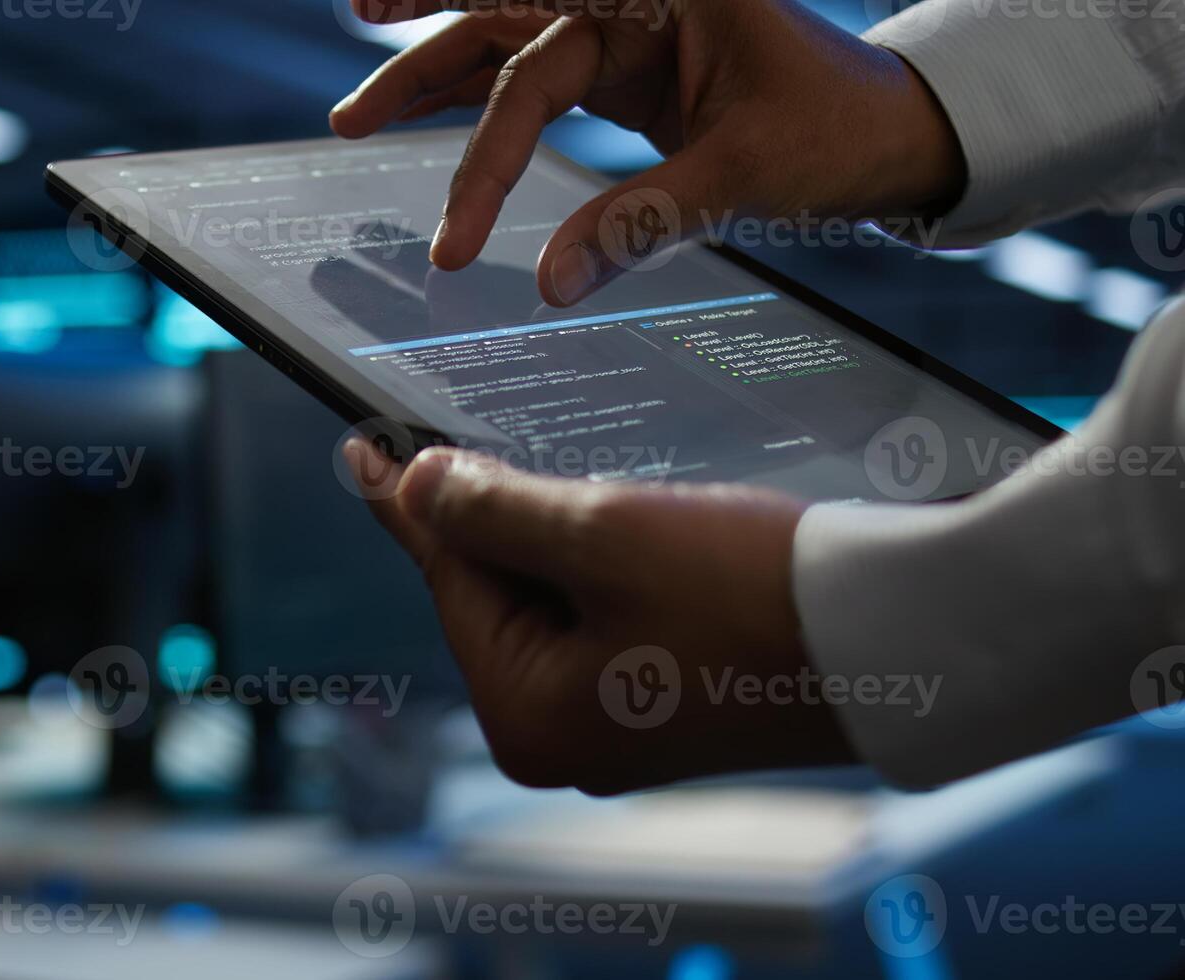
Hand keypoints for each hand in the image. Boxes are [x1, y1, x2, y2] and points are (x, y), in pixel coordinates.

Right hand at [330, 0, 966, 305]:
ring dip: (432, 77)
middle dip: (417, 63)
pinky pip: (536, 80)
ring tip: (359, 116)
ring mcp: (626, 31)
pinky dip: (485, 104)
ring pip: (505, 47)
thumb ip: (642, 220)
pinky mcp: (627, 70)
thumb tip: (550, 283)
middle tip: (348, 113)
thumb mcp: (746, 174)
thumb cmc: (839, 128)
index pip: (538, 66)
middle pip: (497, 21)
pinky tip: (434, 115)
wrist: (894, 129)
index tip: (458, 241)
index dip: (488, 154)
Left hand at [345, 440, 853, 793]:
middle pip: (499, 595)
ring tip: (590, 480)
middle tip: (494, 438)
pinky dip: (609, 563)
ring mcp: (620, 726)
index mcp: (531, 719)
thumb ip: (495, 509)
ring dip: (562, 533)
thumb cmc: (754, 593)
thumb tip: (414, 484)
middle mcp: (565, 740)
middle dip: (505, 517)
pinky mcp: (672, 700)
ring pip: (557, 599)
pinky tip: (632, 519)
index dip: (413, 501)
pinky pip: (607, 617)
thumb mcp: (605, 535)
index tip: (366, 447)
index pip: (451, 581)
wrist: (905, 637)